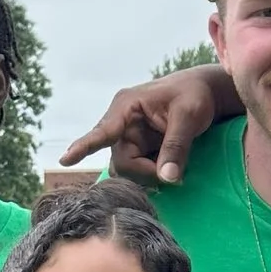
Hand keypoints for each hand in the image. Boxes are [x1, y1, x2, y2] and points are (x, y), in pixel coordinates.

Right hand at [57, 62, 229, 187]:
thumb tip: (168, 179)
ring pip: (129, 168)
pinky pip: (138, 168)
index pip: (102, 131)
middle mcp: (121, 123)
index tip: (65, 160)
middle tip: (174, 174)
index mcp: (126, 106)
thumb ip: (177, 146)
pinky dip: (153, 173)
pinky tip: (168, 168)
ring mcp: (129, 137)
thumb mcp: (188, 117)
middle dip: (145, 172)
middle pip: (121, 161)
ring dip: (149, 174)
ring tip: (175, 169)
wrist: (206, 93)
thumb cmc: (195, 95)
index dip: (83, 147)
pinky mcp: (139, 147)